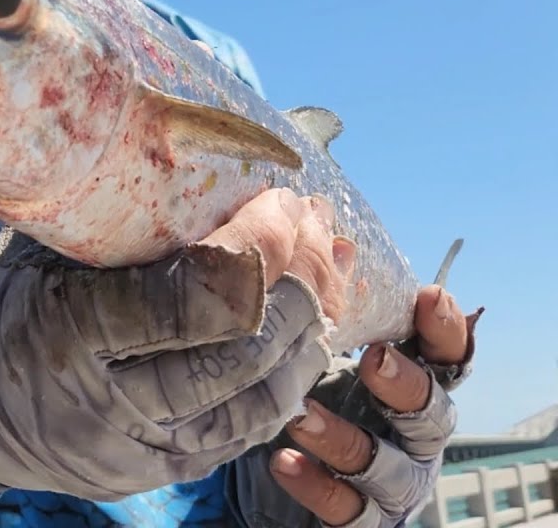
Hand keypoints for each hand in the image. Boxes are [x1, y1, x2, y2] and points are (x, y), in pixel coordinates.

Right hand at [0, 187, 347, 499]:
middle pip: (239, 357)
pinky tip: (306, 329)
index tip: (280, 203)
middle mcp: (103, 403)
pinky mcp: (157, 471)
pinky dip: (288, 377)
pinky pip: (245, 432)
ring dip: (308, 335)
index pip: (191, 304)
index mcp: (63, 331)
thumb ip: (106, 205)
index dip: (256, 252)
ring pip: (256, 403)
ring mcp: (134, 448)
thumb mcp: (29, 240)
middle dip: (297, 288)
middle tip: (314, 230)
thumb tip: (200, 134)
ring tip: (323, 273)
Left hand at [230, 285, 480, 526]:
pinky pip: (348, 508)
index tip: (426, 296)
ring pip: (388, 465)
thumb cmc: (314, 389)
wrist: (288, 474)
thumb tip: (314, 231)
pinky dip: (317, 486)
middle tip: (371, 359)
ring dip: (347, 439)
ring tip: (301, 416)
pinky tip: (283, 462)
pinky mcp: (363, 515)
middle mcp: (415, 431)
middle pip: (432, 410)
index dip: (444, 327)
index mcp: (414, 381)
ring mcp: (394, 478)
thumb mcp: (319, 345)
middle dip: (406, 384)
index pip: (447, 353)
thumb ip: (326, 302)